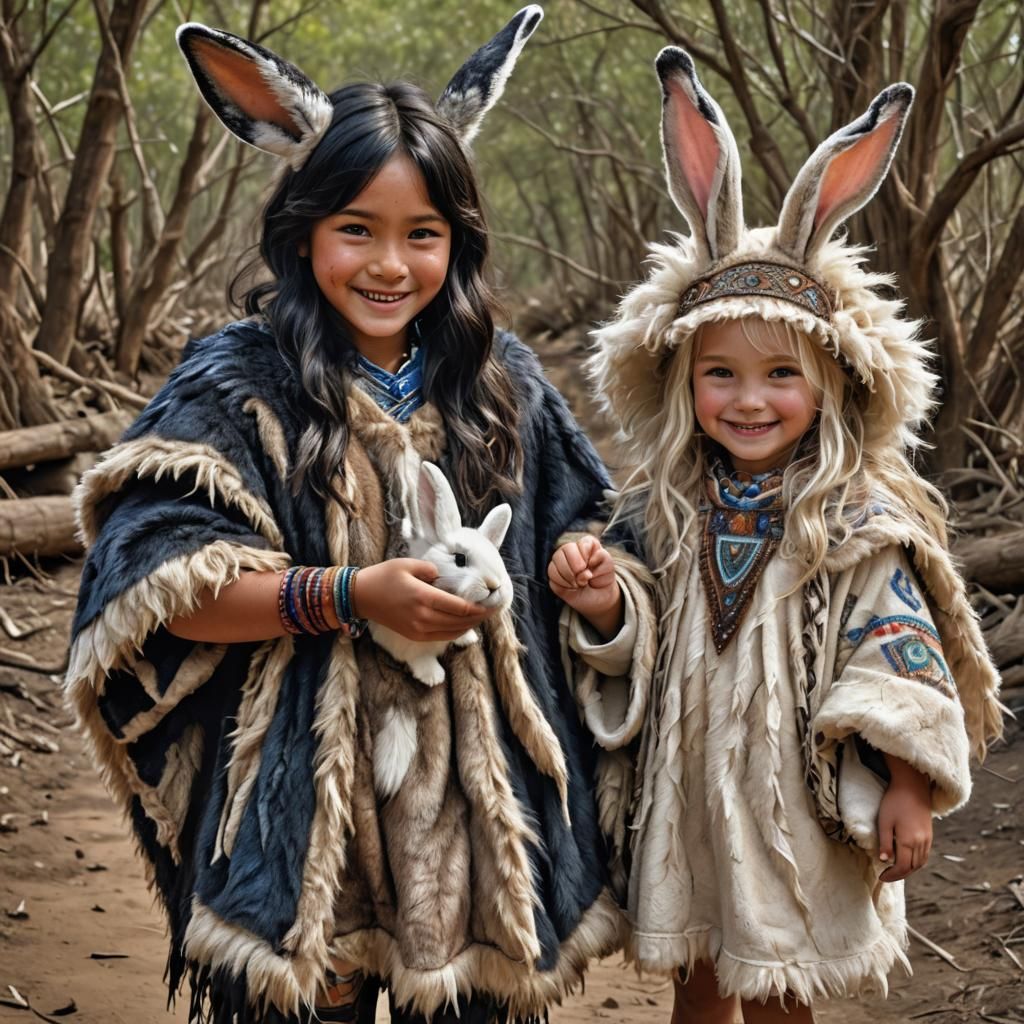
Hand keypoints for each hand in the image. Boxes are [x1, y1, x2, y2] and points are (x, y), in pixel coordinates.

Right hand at [352, 559, 493, 641]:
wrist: (362, 597)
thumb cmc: (384, 576)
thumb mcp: (408, 564)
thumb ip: (431, 569)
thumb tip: (446, 577)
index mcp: (423, 597)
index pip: (459, 608)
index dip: (479, 608)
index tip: (493, 603)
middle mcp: (423, 617)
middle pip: (460, 622)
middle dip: (479, 617)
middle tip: (493, 610)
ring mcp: (419, 629)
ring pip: (453, 632)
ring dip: (470, 626)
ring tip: (482, 617)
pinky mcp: (415, 636)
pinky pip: (443, 637)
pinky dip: (456, 631)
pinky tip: (464, 624)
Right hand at [548, 535, 622, 638]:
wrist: (598, 596)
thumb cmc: (603, 577)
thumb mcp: (608, 565)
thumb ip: (601, 556)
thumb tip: (589, 561)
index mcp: (585, 544)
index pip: (582, 544)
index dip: (585, 556)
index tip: (591, 566)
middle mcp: (570, 550)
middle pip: (564, 550)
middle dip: (575, 568)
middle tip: (585, 578)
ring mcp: (559, 562)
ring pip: (555, 563)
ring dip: (569, 577)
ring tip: (579, 584)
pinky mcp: (554, 575)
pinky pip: (552, 577)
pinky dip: (563, 584)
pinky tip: (571, 587)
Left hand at [877, 757, 932, 882]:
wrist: (913, 786)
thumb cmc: (894, 801)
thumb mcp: (884, 821)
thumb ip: (884, 842)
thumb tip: (883, 861)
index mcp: (908, 840)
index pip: (902, 867)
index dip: (892, 875)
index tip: (881, 876)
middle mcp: (921, 842)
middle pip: (913, 868)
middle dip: (900, 874)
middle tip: (887, 875)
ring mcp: (927, 839)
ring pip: (920, 863)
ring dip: (909, 869)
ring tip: (895, 869)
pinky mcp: (930, 834)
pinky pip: (925, 855)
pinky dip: (916, 861)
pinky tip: (906, 858)